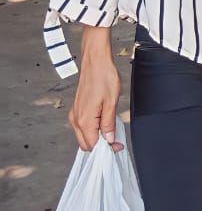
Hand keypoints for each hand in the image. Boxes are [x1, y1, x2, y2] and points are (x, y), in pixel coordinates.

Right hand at [69, 26, 121, 152]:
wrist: (95, 62)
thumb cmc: (104, 78)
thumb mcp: (111, 102)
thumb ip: (109, 124)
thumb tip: (109, 140)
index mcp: (84, 120)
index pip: (93, 145)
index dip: (106, 148)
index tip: (118, 146)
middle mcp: (75, 120)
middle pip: (86, 144)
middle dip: (101, 146)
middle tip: (117, 140)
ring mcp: (74, 115)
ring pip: (84, 136)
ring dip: (97, 138)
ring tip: (112, 130)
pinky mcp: (77, 109)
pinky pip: (83, 127)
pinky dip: (93, 129)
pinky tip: (104, 123)